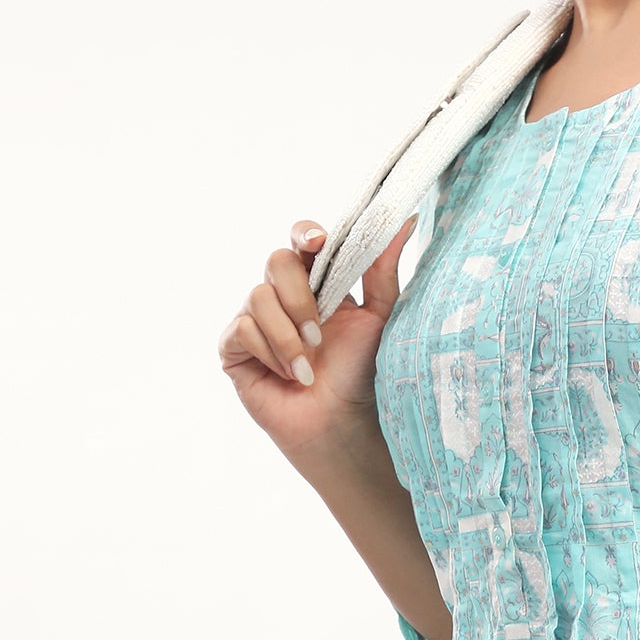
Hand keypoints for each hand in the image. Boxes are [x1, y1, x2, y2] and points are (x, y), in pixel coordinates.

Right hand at [218, 216, 418, 463]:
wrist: (341, 420)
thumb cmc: (360, 370)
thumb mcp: (379, 317)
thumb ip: (383, 270)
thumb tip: (406, 220)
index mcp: (317, 280)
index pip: (302, 239)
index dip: (306, 233)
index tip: (319, 242)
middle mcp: (282, 293)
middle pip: (276, 260)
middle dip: (300, 297)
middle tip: (320, 332)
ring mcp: (254, 317)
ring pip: (258, 296)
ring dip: (289, 334)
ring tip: (310, 365)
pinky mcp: (234, 346)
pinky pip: (243, 329)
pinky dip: (272, 353)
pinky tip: (289, 376)